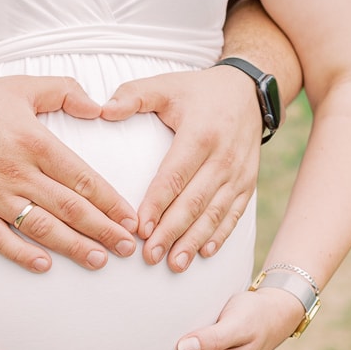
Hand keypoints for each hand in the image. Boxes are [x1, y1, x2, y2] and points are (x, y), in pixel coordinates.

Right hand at [0, 75, 138, 272]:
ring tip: (99, 259)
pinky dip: (22, 254)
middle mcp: (15, 171)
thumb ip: (65, 91)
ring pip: (40, 227)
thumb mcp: (21, 85)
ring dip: (73, 247)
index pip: (83, 179)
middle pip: (69, 208)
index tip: (131, 219)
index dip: (111, 202)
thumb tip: (99, 107)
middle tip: (127, 248)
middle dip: (103, 230)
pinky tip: (44, 265)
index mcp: (34, 141)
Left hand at [100, 66, 263, 270]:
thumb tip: (102, 110)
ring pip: (215, 213)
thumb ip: (133, 95)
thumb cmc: (197, 91)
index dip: (157, 204)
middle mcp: (224, 157)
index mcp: (201, 134)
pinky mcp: (248, 183)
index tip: (140, 228)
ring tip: (174, 264)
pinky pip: (235, 213)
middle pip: (195, 201)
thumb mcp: (165, 85)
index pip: (175, 175)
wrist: (248, 91)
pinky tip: (205, 253)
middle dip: (172, 232)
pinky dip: (220, 235)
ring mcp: (239, 173)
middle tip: (151, 256)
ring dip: (194, 241)